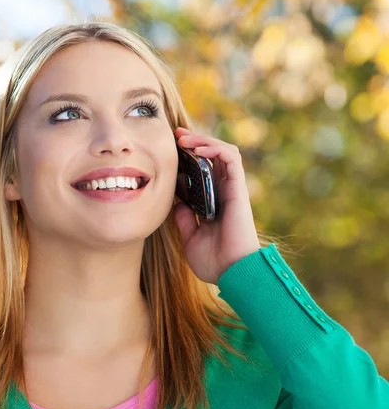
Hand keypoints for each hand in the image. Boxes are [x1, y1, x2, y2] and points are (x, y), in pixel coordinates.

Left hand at [173, 127, 261, 284]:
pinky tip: (197, 148)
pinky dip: (215, 149)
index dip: (189, 158)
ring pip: (222, 152)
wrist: (231, 273)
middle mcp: (224, 193)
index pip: (203, 171)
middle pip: (212, 157)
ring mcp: (232, 189)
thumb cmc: (214, 261)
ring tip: (183, 138)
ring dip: (203, 141)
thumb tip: (177, 203)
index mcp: (213, 203)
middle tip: (175, 134)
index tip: (171, 150)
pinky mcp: (238, 189)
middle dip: (194, 142)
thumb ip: (185, 219)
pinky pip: (230, 159)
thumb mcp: (191, 238)